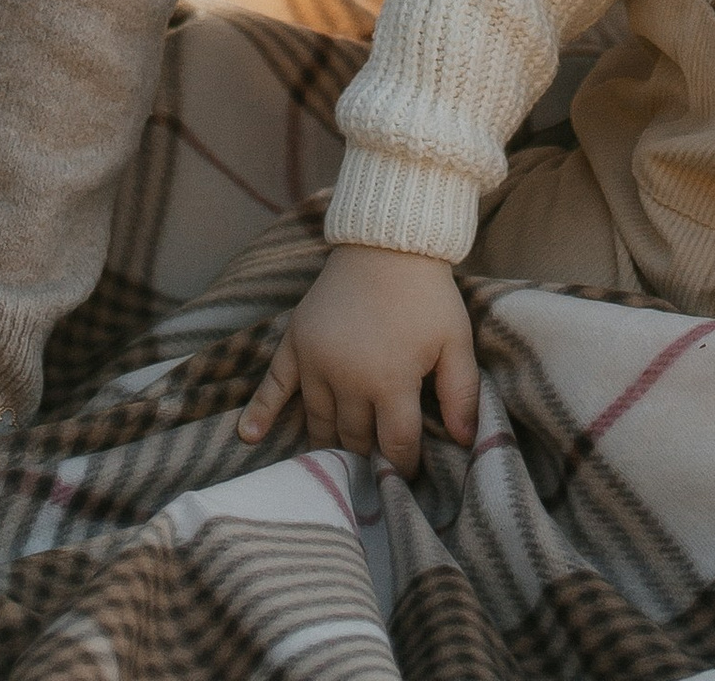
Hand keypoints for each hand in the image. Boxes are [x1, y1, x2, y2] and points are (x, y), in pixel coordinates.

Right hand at [238, 246, 478, 477]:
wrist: (389, 241)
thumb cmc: (428, 294)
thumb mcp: (457, 340)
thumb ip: (462, 393)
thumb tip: (467, 443)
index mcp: (390, 381)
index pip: (395, 445)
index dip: (405, 464)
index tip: (409, 473)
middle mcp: (347, 378)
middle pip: (355, 438)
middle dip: (369, 455)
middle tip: (377, 466)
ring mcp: (316, 361)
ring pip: (320, 422)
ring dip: (331, 444)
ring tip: (340, 463)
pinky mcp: (296, 342)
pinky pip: (273, 384)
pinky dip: (260, 412)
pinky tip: (248, 436)